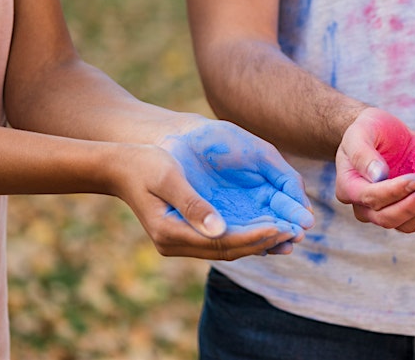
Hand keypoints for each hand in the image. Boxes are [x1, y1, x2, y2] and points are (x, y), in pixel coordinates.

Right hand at [116, 118, 313, 258]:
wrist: (120, 166)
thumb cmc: (144, 164)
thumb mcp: (168, 177)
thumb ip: (192, 203)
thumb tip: (220, 229)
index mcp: (170, 233)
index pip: (222, 243)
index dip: (254, 237)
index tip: (281, 228)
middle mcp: (176, 243)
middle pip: (229, 250)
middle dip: (263, 242)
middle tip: (294, 234)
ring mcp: (181, 241)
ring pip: (228, 248)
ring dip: (258, 242)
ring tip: (289, 235)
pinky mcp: (187, 233)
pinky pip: (223, 239)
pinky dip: (246, 235)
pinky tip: (268, 228)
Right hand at [335, 108, 414, 232]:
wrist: (381, 132)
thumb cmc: (368, 129)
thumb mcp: (361, 132)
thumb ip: (364, 153)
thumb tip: (378, 176)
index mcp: (349, 187)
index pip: (371, 197)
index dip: (395, 191)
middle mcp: (364, 206)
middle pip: (387, 218)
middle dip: (413, 206)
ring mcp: (384, 211)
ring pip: (404, 225)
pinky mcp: (404, 210)